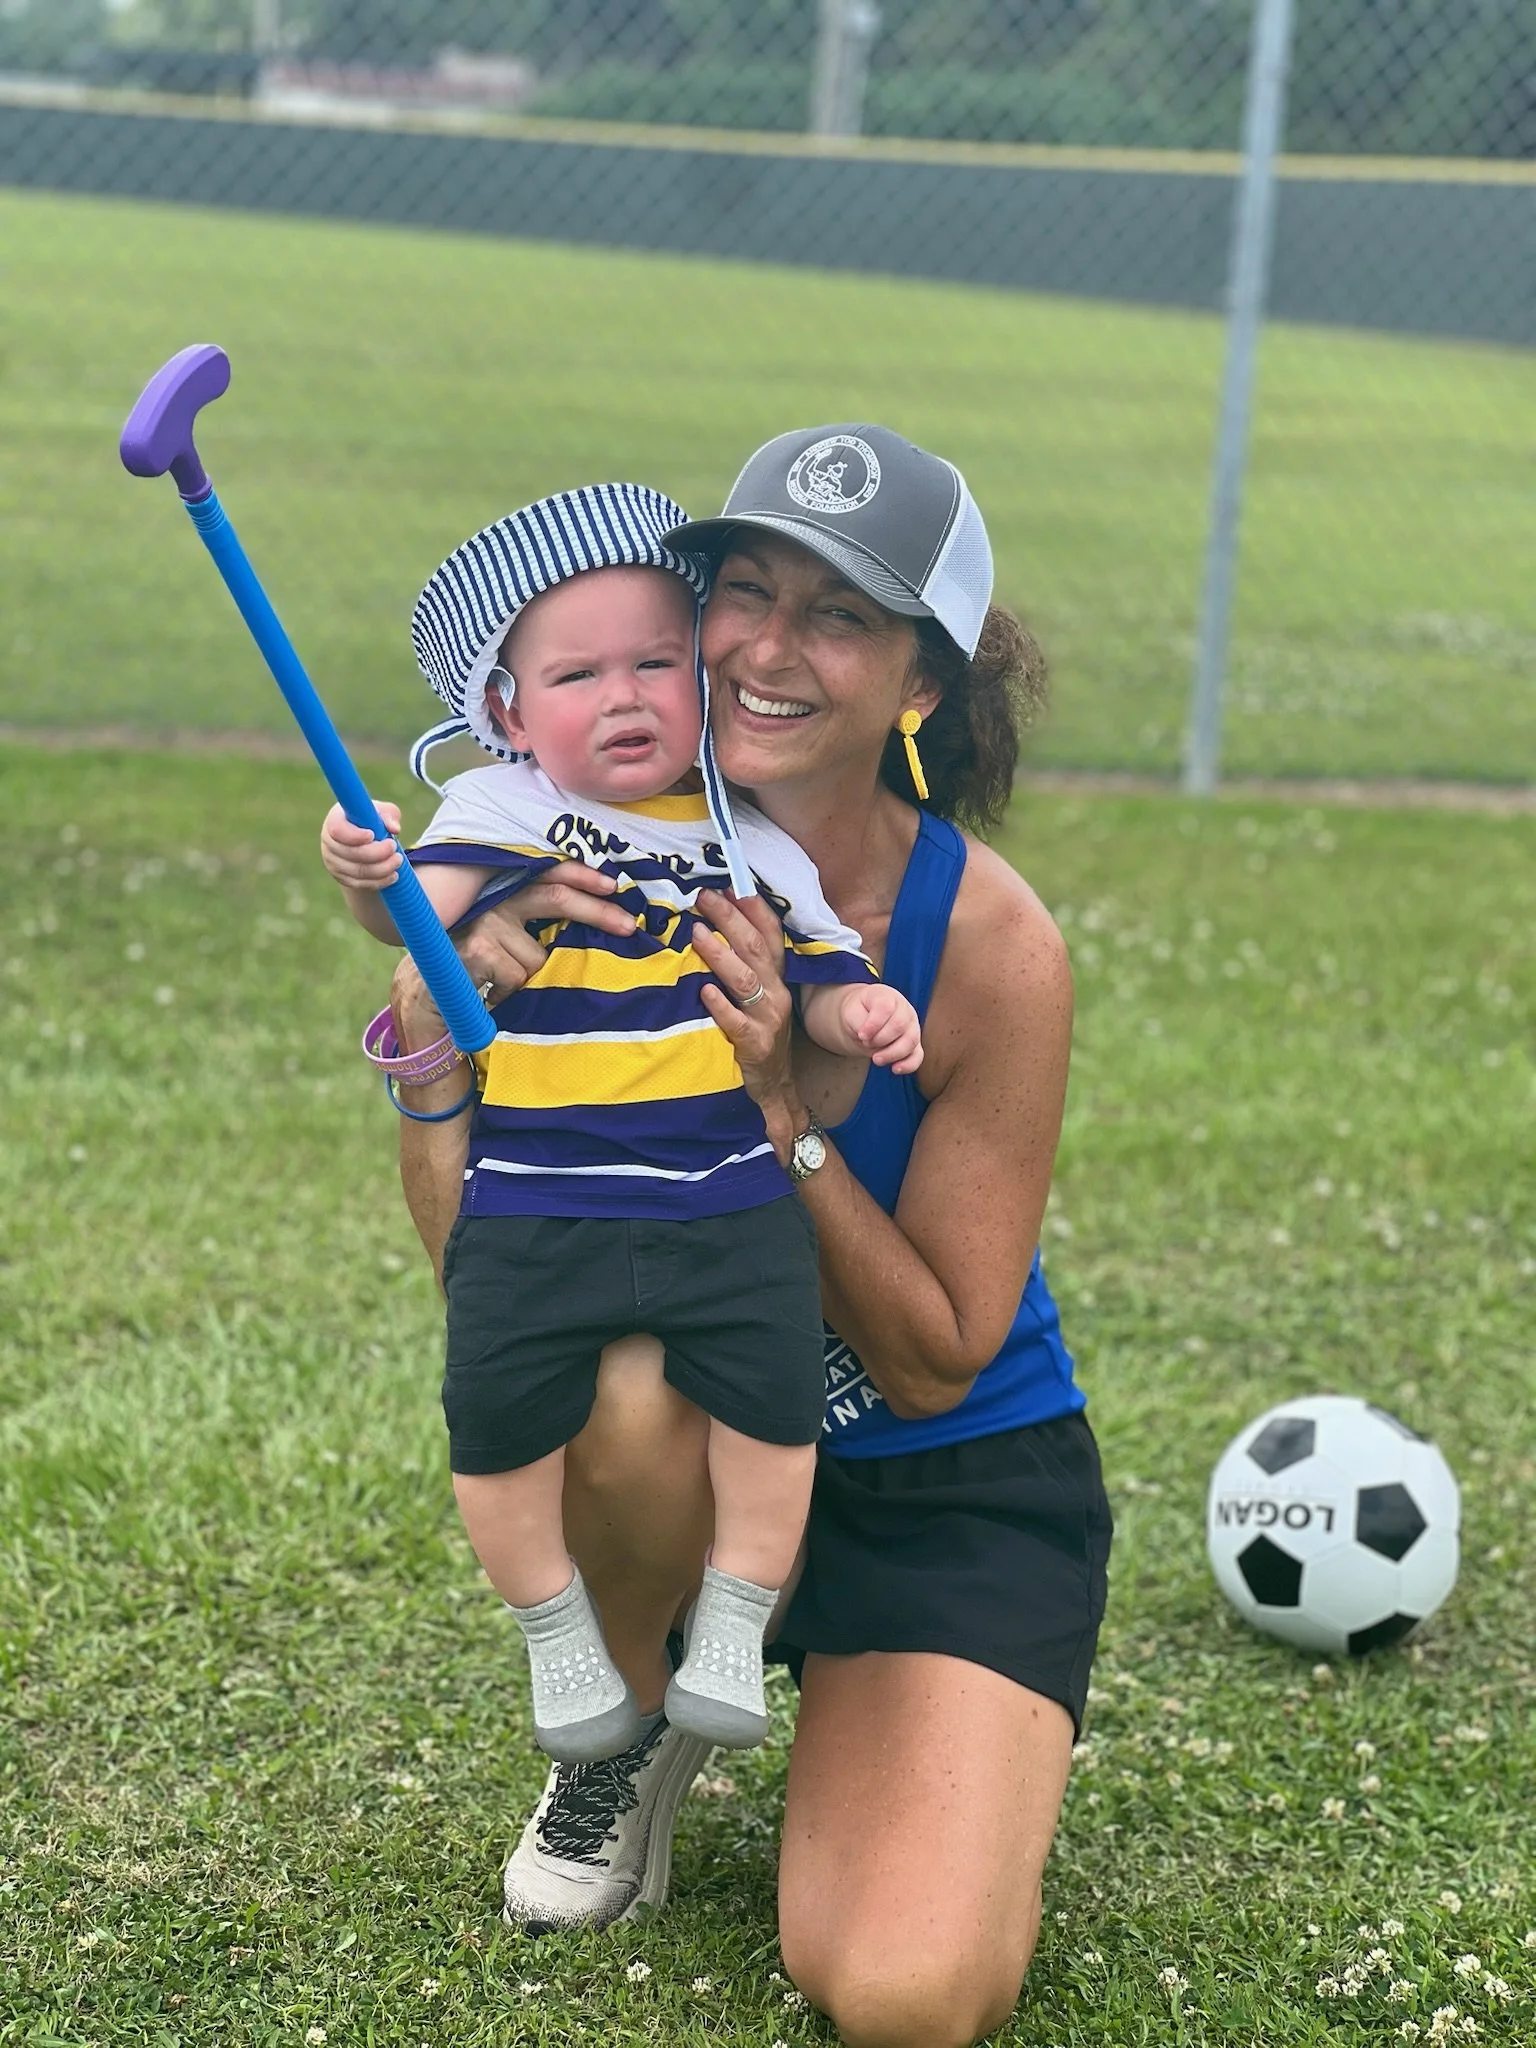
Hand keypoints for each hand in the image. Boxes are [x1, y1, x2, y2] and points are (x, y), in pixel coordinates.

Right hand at [321, 801, 402, 888]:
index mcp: (335, 820)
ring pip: (358, 871)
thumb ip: (388, 815)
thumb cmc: (371, 820)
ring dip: (382, 868)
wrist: (362, 841)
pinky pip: (361, 884)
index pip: (338, 830)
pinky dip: (379, 881)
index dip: (355, 836)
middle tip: (394, 847)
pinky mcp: (341, 878)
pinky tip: (393, 875)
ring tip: (398, 860)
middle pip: (350, 853)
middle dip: (377, 853)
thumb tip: (394, 828)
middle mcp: (329, 842)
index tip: (372, 835)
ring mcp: (333, 862)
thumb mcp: (381, 812)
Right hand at [452, 862, 635, 1006]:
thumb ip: (539, 925)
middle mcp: (498, 899)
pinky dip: (510, 991)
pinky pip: (520, 976)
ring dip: (530, 977)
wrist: (431, 989)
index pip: (551, 875)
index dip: (584, 877)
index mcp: (509, 892)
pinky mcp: (481, 947)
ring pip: (539, 956)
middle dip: (597, 912)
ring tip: (503, 979)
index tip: (615, 887)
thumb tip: (595, 924)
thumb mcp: (511, 937)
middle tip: (628, 926)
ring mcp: (488, 921)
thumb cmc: (480, 963)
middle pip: (556, 899)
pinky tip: (491, 990)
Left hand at [690, 890, 803, 1159]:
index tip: (731, 884)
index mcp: (776, 977)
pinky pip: (738, 1022)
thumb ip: (743, 964)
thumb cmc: (758, 1033)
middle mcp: (776, 993)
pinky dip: (720, 1006)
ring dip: (721, 955)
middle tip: (703, 898)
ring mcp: (768, 1019)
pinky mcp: (756, 1045)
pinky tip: (702, 992)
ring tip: (697, 933)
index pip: (770, 933)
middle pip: (755, 948)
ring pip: (746, 979)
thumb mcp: (758, 996)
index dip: (753, 907)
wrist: (774, 1087)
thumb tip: (711, 924)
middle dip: (730, 919)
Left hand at [842, 984, 922, 1073]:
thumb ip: (858, 1021)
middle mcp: (904, 1010)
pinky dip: (908, 1064)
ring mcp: (912, 1027)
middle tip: (866, 1043)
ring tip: (876, 1059)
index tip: (861, 1035)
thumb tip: (867, 1036)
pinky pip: (918, 1055)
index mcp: (887, 997)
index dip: (873, 1024)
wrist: (864, 1018)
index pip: (886, 1007)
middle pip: (899, 1025)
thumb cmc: (859, 1012)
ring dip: (892, 1053)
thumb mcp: (851, 1011)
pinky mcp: (914, 1044)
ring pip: (911, 1041)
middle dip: (880, 1039)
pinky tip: (895, 1069)